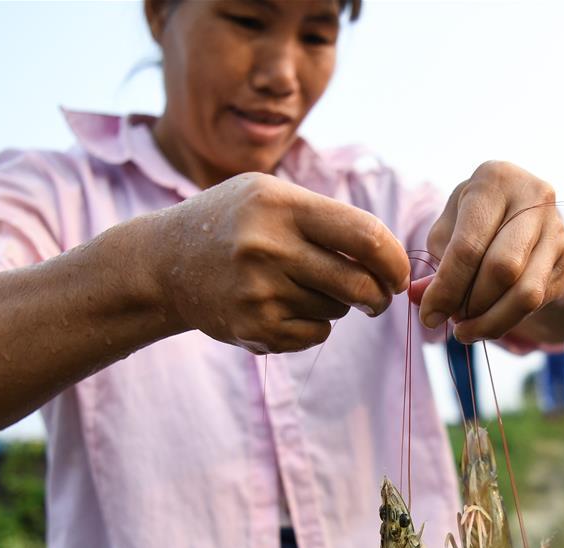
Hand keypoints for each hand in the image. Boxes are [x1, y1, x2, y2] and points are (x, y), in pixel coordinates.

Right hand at [142, 172, 410, 352]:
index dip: (394, 260)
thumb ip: (328, 219)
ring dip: (333, 304)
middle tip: (375, 297)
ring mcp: (259, 293)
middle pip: (358, 285)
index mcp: (281, 207)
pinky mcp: (254, 328)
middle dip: (377, 296)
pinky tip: (282, 307)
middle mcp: (269, 248)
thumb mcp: (270, 196)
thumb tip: (389, 258)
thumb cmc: (231, 223)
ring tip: (298, 286)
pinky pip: (314, 335)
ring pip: (335, 311)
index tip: (398, 273)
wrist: (165, 263)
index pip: (365, 237)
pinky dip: (311, 326)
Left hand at [417, 161, 563, 342]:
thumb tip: (417, 297)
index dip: (446, 289)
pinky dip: (507, 319)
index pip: (468, 246)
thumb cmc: (473, 225)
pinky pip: (537, 302)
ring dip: (491, 321)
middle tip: (453, 321)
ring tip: (467, 329)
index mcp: (493, 181)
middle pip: (501, 270)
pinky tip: (489, 319)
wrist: (523, 220)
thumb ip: (434, 267)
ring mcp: (557, 228)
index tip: (428, 318)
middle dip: (470, 306)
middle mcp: (533, 197)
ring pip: (525, 293)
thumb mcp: (447, 234)